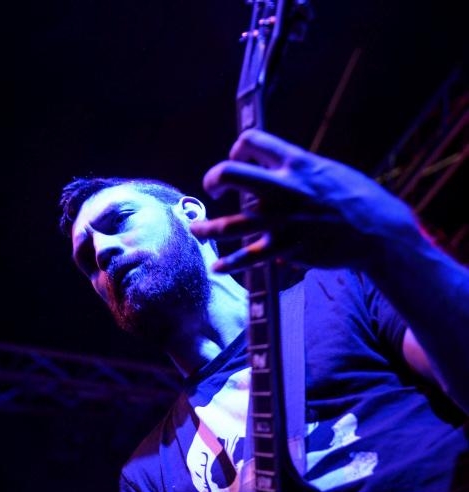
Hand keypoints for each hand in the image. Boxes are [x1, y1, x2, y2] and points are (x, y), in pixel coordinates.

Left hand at [192, 129, 417, 273]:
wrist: (377, 231)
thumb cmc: (356, 198)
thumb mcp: (326, 171)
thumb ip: (297, 171)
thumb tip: (277, 174)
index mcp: (295, 162)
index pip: (251, 142)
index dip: (237, 149)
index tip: (237, 160)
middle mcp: (282, 189)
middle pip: (229, 174)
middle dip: (213, 179)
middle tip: (211, 189)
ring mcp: (281, 221)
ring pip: (229, 224)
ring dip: (207, 229)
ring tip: (197, 231)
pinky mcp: (285, 248)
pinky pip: (248, 258)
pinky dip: (230, 264)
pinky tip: (218, 267)